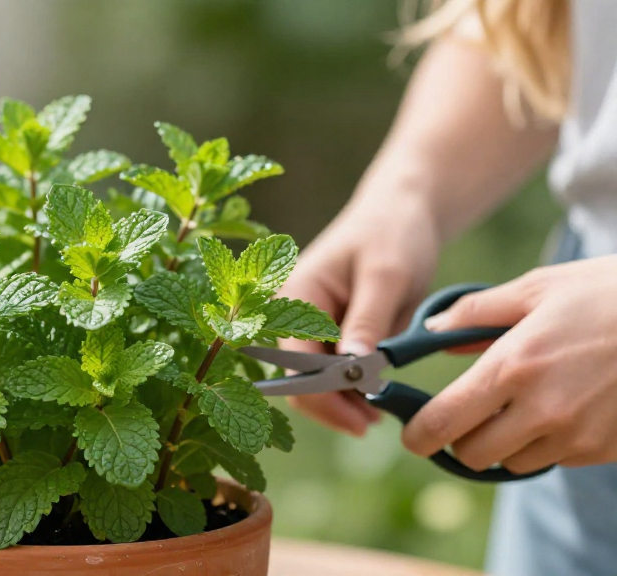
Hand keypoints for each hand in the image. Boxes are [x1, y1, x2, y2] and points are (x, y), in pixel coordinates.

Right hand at [280, 194, 441, 435]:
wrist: (402, 212)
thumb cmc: (392, 234)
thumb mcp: (387, 276)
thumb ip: (367, 321)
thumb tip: (354, 369)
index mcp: (293, 298)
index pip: (295, 365)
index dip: (325, 396)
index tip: (364, 418)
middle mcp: (290, 316)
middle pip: (298, 381)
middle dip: (332, 406)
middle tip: (374, 423)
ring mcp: (307, 327)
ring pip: (313, 383)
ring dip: (342, 403)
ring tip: (378, 414)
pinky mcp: (326, 334)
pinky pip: (330, 373)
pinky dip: (350, 389)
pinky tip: (375, 396)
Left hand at [404, 256, 616, 471]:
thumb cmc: (606, 293)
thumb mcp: (538, 288)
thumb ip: (476, 313)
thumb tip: (431, 331)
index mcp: (513, 366)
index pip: (444, 421)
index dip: (418, 435)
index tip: (411, 434)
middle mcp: (541, 409)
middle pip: (472, 454)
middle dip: (459, 439)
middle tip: (464, 416)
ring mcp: (577, 435)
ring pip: (512, 462)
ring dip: (504, 442)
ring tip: (520, 404)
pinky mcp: (605, 449)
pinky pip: (555, 459)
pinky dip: (545, 442)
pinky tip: (561, 406)